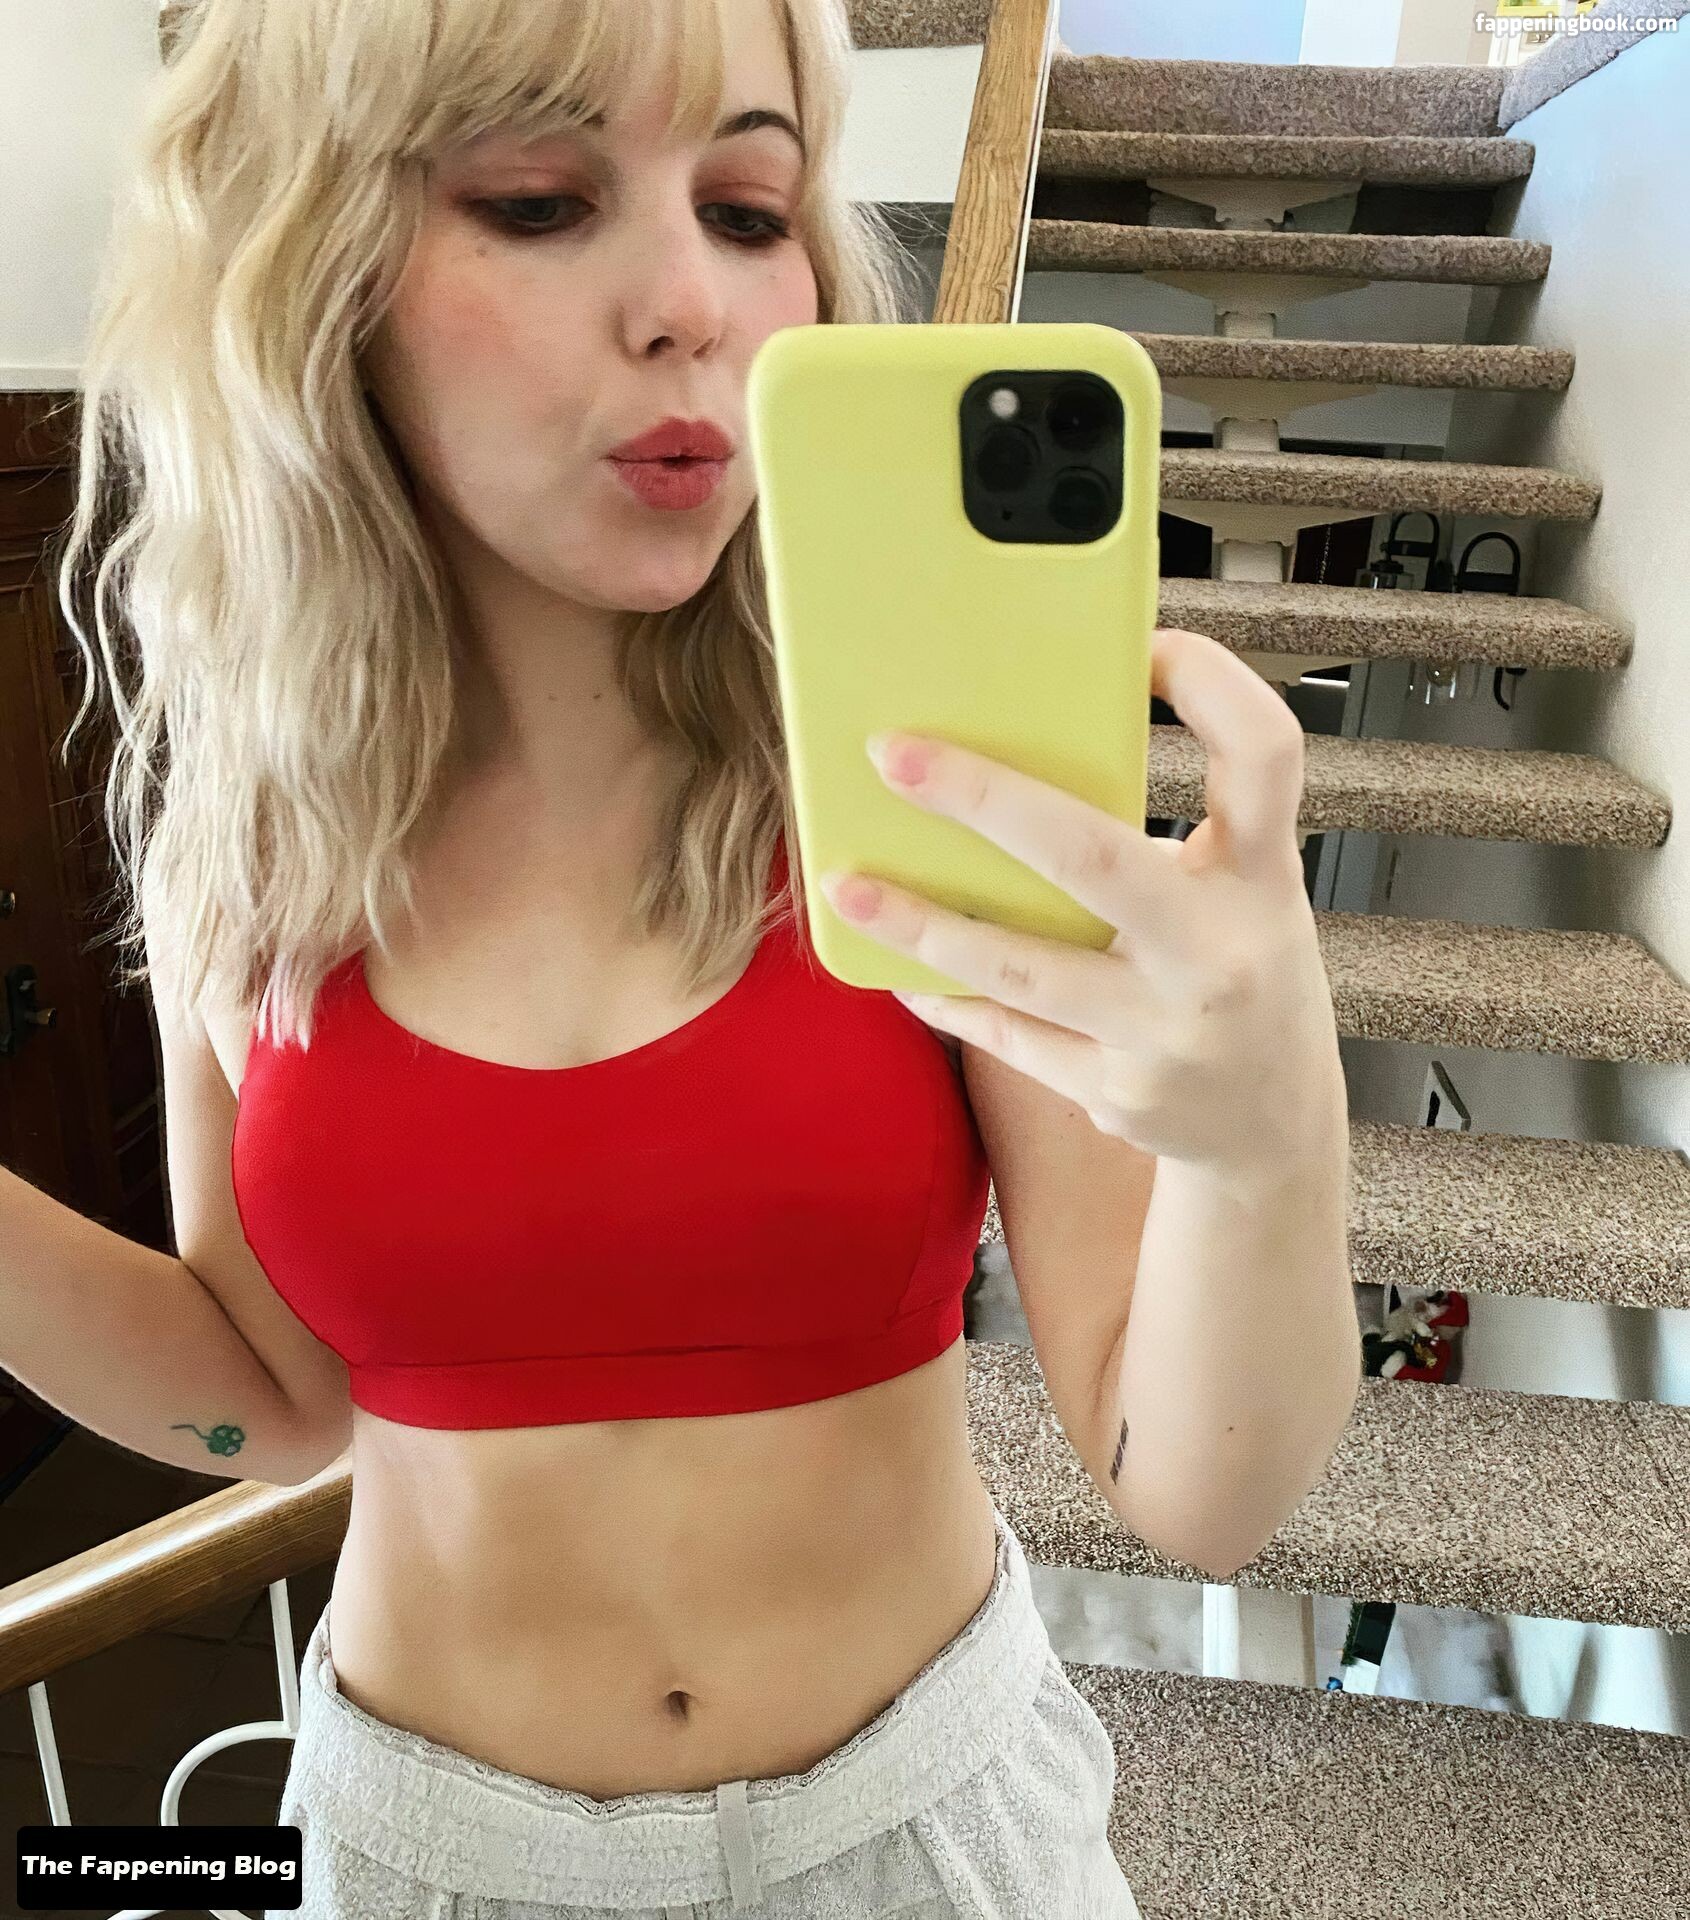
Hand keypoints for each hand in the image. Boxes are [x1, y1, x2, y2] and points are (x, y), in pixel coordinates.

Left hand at [815, 628, 1346, 1174]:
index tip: (1147, 645)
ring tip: (843, 884)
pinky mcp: (1115, 1093)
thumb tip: (1023, 754)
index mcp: (1262, 879)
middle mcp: (1220, 954)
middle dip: (981, 800)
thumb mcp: (1239, 896)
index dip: (1212, 683)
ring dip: (920, 923)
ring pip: (1019, 968)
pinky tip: (893, 965)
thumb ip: (1163, 837)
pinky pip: (1006, 1035)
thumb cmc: (1240, 974)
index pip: (1264, 754)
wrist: (1274, 1128)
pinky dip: (944, 994)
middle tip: (893, 755)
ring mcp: (1165, 1033)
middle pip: (1090, 856)